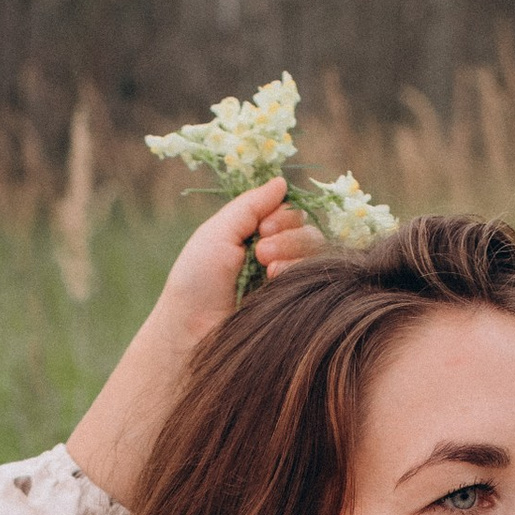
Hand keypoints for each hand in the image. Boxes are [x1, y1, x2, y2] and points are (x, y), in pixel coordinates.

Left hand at [65, 181, 323, 502]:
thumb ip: (249, 206)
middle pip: (309, 232)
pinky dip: (302, 272)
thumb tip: (281, 181)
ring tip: (267, 270)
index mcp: (254, 241)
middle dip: (289, 235)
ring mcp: (290, 287)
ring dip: (295, 253)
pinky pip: (322, 279)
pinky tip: (278, 283)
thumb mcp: (216, 234)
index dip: (283, 215)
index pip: (290, 215)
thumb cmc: (196, 283)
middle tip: (261, 252)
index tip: (263, 227)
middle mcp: (276, 262)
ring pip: (319, 253)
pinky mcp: (301, 309)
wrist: (191, 334)